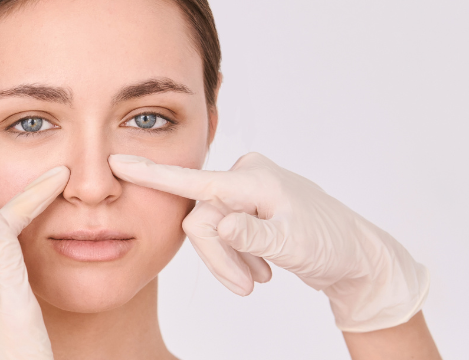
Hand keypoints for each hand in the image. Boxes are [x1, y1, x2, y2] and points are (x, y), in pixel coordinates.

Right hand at [108, 152, 428, 331]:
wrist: (357, 256)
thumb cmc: (331, 245)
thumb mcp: (293, 244)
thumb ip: (253, 234)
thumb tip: (219, 224)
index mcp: (254, 180)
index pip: (193, 180)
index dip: (152, 175)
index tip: (116, 161)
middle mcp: (246, 177)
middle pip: (202, 218)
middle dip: (218, 255)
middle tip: (246, 287)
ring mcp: (247, 190)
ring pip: (210, 227)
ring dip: (228, 258)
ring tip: (259, 280)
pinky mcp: (248, 205)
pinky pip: (222, 229)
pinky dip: (235, 253)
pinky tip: (259, 269)